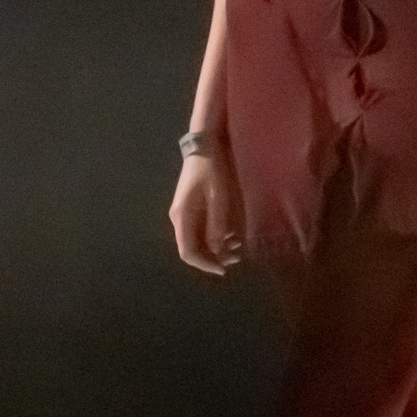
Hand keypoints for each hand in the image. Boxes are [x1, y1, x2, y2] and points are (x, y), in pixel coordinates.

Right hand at [170, 151, 245, 276]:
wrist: (203, 147)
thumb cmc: (211, 170)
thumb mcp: (219, 198)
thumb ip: (217, 225)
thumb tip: (216, 251)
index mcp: (183, 217)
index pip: (188, 252)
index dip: (205, 264)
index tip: (224, 269)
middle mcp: (179, 218)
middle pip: (191, 248)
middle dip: (213, 257)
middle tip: (237, 257)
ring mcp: (183, 213)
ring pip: (196, 240)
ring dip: (216, 247)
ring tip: (237, 246)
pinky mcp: (190, 209)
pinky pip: (199, 230)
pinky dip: (214, 236)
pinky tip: (230, 234)